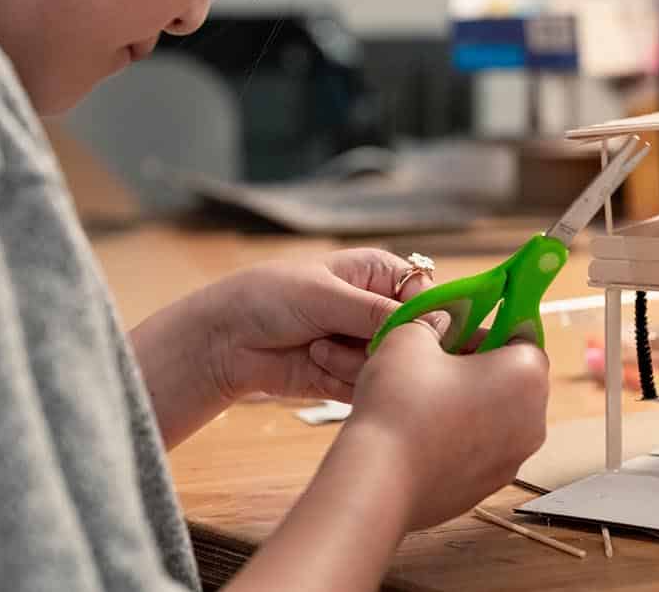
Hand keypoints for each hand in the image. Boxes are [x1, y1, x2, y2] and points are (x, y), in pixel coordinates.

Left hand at [207, 249, 437, 402]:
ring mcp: (363, 344)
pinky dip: (343, 378)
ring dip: (354, 361)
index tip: (409, 333)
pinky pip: (368, 386)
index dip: (425, 317)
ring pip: (390, 364)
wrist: (224, 340)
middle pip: (412, 337)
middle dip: (382, 344)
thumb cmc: (269, 298)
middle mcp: (377, 308)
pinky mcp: (349, 376)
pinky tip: (315, 362)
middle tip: (351, 338)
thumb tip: (434, 323)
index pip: (426, 296)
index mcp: (378, 273)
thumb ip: (379, 311)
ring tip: (317, 346)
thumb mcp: (327, 296)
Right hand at [344, 321, 550, 529]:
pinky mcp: (487, 487)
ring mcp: (511, 460)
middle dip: (479, 364)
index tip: (458, 328)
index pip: (522, 336)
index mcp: (527, 377)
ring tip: (423, 397)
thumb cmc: (400, 406)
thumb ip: (435, 321)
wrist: (377, 480)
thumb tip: (440, 325)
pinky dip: (459, 437)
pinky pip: (480, 449)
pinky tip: (421, 431)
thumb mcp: (410, 336)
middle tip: (436, 360)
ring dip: (469, 401)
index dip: (487, 327)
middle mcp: (532, 422)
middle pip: (513, 378)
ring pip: (497, 416)